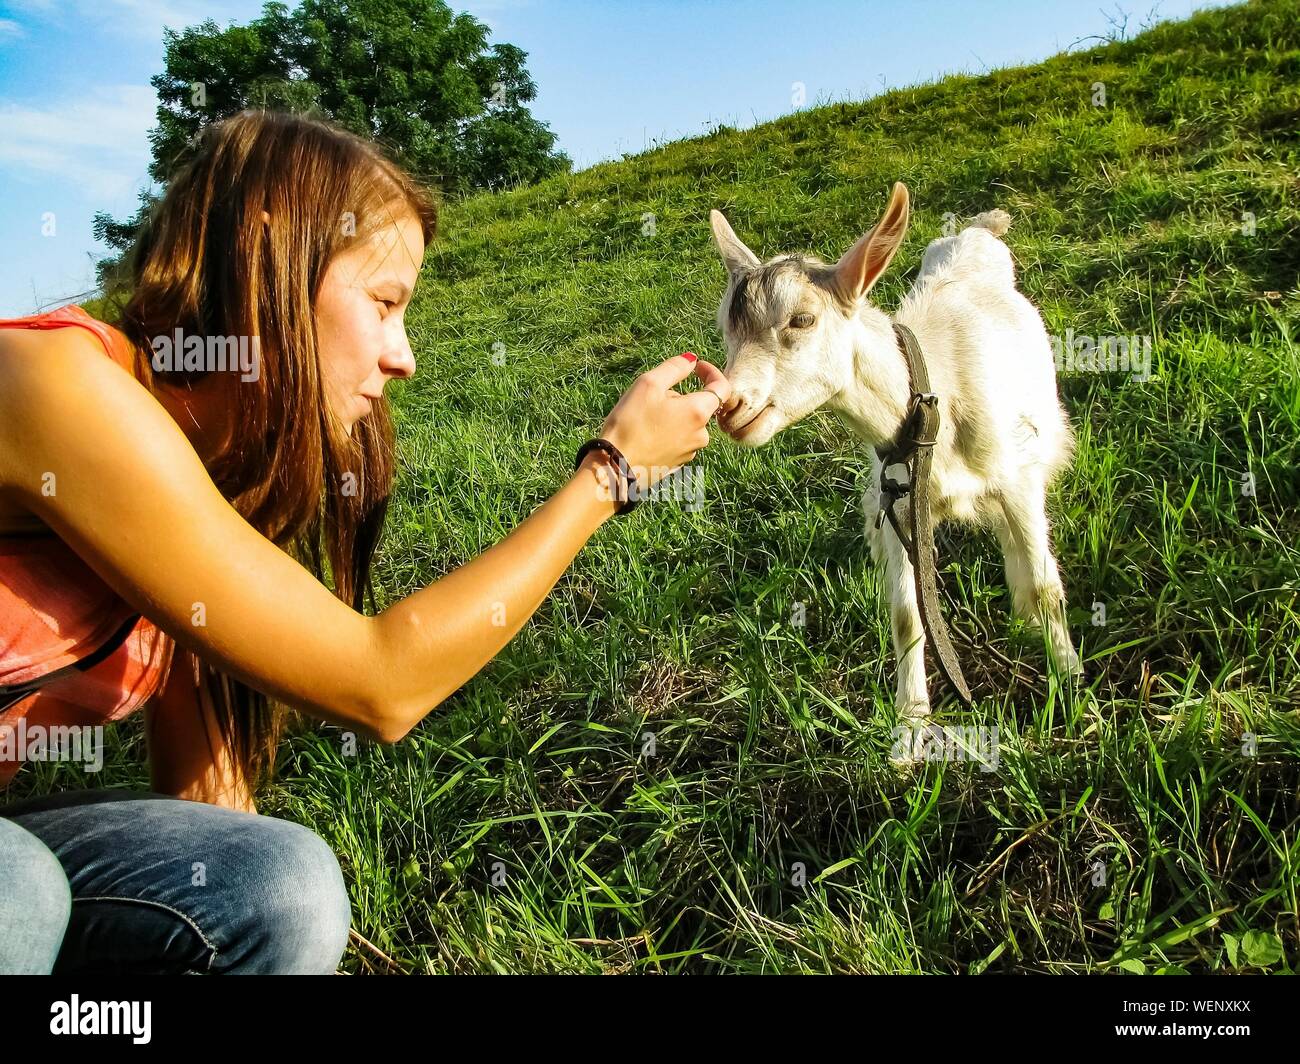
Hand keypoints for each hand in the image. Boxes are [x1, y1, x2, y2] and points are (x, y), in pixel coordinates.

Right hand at [597, 353, 731, 491]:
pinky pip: (680, 439)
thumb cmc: (630, 423)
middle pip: (700, 406)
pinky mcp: (679, 463)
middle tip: (653, 397)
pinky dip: (669, 432)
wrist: (616, 467)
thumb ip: (674, 368)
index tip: (696, 366)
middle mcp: (701, 434)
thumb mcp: (648, 384)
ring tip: (646, 418)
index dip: (711, 372)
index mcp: (698, 412)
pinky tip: (646, 435)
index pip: (722, 387)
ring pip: (689, 423)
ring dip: (674, 415)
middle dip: (683, 397)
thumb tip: (692, 360)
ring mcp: (691, 452)